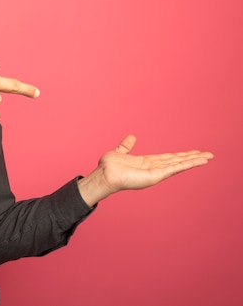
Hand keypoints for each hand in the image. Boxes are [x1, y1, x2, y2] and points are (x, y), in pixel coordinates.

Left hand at [78, 135, 213, 206]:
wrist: (104, 175)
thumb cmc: (109, 167)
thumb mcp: (120, 152)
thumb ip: (127, 146)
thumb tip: (132, 137)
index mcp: (147, 162)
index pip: (168, 158)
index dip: (181, 155)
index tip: (193, 152)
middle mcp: (154, 168)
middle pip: (177, 161)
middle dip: (192, 158)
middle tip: (208, 154)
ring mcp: (156, 173)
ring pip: (179, 164)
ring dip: (194, 161)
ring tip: (208, 157)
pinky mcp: (156, 176)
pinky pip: (174, 168)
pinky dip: (187, 165)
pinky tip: (198, 161)